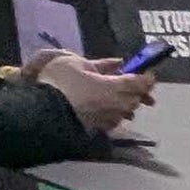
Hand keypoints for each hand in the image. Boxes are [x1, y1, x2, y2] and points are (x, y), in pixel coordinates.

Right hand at [31, 49, 156, 133]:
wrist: (41, 110)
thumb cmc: (58, 81)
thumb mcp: (76, 63)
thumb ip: (101, 64)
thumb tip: (119, 62)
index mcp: (114, 86)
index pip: (140, 82)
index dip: (147, 77)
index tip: (147, 71)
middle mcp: (117, 105)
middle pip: (136, 98)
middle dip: (139, 91)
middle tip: (135, 83)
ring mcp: (109, 119)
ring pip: (127, 110)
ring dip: (127, 102)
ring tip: (121, 95)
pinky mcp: (99, 128)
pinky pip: (115, 118)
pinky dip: (116, 111)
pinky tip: (107, 107)